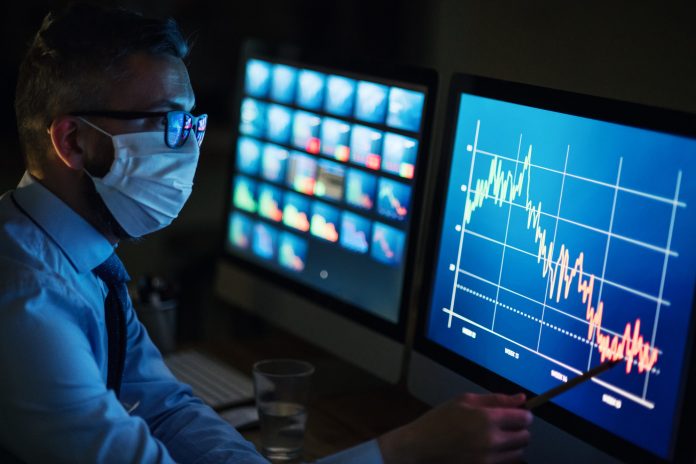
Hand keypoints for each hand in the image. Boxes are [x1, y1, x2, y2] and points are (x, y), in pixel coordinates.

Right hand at [378, 392, 531, 463]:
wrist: (419, 447)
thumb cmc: (438, 421)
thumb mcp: (464, 400)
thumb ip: (496, 399)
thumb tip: (521, 398)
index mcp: (486, 419)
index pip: (524, 418)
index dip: (523, 414)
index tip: (517, 414)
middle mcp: (491, 441)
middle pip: (525, 437)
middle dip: (518, 430)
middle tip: (504, 426)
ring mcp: (488, 460)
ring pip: (518, 454)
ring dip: (512, 446)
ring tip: (495, 439)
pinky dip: (503, 457)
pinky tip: (488, 450)